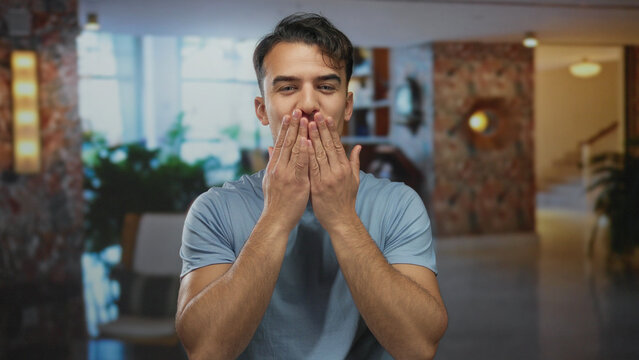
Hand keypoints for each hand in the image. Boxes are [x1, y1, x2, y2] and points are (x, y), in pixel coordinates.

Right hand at [262, 109, 309, 231]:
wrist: (276, 220)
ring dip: (300, 134)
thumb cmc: (276, 202)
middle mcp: (279, 168)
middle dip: (293, 126)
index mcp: (274, 167)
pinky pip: (301, 164)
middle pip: (287, 143)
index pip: (280, 144)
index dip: (285, 129)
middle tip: (298, 111)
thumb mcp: (269, 180)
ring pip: (294, 150)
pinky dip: (304, 151)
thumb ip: (271, 163)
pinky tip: (308, 141)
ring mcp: (287, 175)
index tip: (290, 116)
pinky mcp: (296, 182)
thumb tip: (270, 149)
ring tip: (305, 120)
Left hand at [308, 112, 361, 231]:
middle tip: (314, 114)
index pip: (337, 144)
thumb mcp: (354, 180)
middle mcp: (337, 171)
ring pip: (319, 153)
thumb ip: (354, 162)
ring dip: (312, 137)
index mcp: (345, 168)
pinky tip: (303, 143)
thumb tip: (357, 147)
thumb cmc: (346, 200)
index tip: (325, 117)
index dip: (331, 130)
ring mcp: (327, 178)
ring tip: (307, 123)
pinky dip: (307, 154)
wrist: (341, 220)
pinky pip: (311, 167)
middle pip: (327, 145)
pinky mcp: (317, 186)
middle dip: (321, 128)